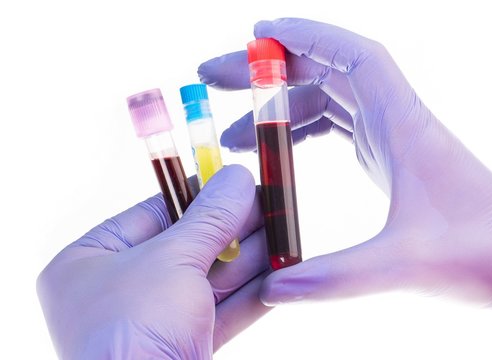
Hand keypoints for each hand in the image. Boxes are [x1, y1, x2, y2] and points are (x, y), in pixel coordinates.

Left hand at [37, 165, 270, 358]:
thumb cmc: (132, 331)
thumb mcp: (173, 259)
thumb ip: (209, 218)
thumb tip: (235, 177)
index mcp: (89, 263)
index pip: (151, 213)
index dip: (195, 194)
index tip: (230, 180)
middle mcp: (116, 292)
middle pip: (185, 246)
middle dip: (230, 228)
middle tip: (265, 204)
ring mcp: (149, 323)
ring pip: (207, 281)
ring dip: (248, 259)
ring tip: (281, 233)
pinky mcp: (179, 348)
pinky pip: (218, 313)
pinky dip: (249, 294)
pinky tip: (278, 274)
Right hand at [198, 18, 491, 326]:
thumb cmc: (480, 255)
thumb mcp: (402, 266)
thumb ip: (332, 277)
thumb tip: (270, 288)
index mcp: (403, 124)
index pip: (353, 56)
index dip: (305, 36)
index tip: (258, 35)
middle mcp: (396, 121)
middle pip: (326, 72)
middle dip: (271, 71)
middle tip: (219, 77)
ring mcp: (392, 138)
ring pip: (328, 100)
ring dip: (281, 107)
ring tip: (235, 132)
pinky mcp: (389, 158)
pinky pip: (338, 126)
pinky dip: (303, 129)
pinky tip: (279, 149)